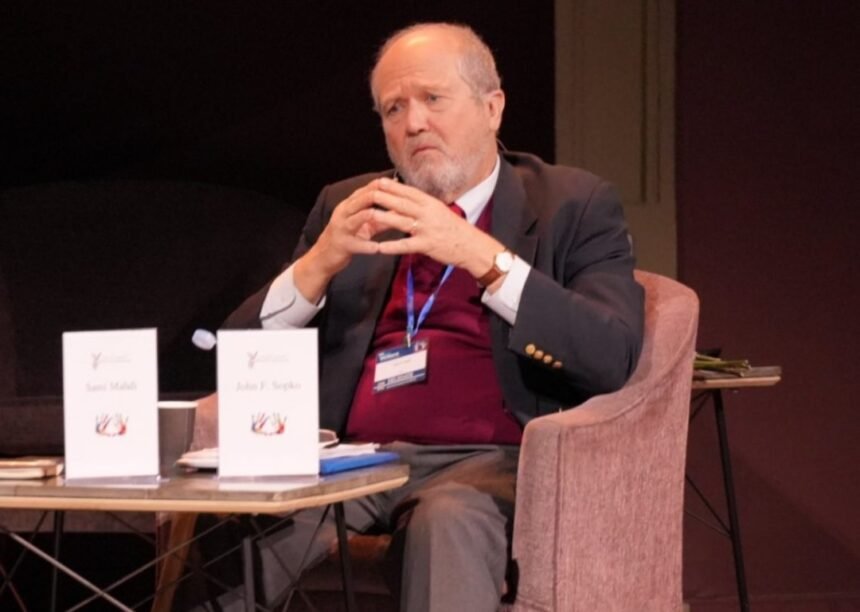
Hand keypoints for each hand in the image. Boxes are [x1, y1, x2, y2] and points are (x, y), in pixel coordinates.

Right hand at [294, 179, 392, 301]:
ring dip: (376, 217)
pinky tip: (378, 248)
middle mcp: (344, 212)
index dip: (383, 186)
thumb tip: (400, 210)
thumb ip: (380, 218)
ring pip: (358, 218)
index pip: (366, 189)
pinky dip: (367, 246)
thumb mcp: (365, 226)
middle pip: (363, 199)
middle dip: (382, 196)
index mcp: (349, 205)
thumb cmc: (348, 238)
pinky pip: (356, 244)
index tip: (400, 184)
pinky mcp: (342, 244)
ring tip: (394, 219)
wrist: (324, 256)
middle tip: (401, 198)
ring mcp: (342, 228)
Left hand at [370, 178, 505, 279]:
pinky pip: (407, 245)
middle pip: (401, 204)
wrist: (472, 246)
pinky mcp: (427, 245)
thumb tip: (404, 201)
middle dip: (383, 198)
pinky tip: (380, 248)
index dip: (392, 187)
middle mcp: (428, 213)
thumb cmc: (454, 229)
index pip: (408, 192)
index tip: (377, 181)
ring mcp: (427, 229)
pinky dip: (393, 246)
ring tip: (367, 216)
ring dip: (383, 219)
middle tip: (366, 194)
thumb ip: (422, 206)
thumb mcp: (439, 212)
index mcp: (431, 203)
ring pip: (401, 221)